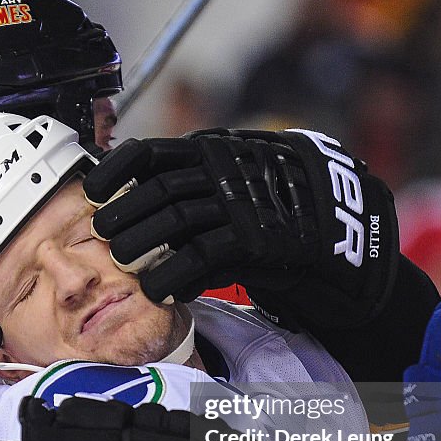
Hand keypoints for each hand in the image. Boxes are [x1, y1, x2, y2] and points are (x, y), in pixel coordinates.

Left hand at [83, 128, 399, 328]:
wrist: (348, 240)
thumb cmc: (283, 216)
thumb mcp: (238, 186)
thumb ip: (197, 187)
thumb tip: (139, 198)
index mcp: (218, 149)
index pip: (152, 150)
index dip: (115, 170)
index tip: (92, 192)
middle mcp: (230, 169)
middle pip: (158, 188)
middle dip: (124, 214)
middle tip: (104, 238)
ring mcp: (246, 201)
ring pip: (175, 220)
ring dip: (141, 246)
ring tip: (123, 265)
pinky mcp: (260, 238)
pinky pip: (201, 255)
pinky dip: (173, 275)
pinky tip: (159, 290)